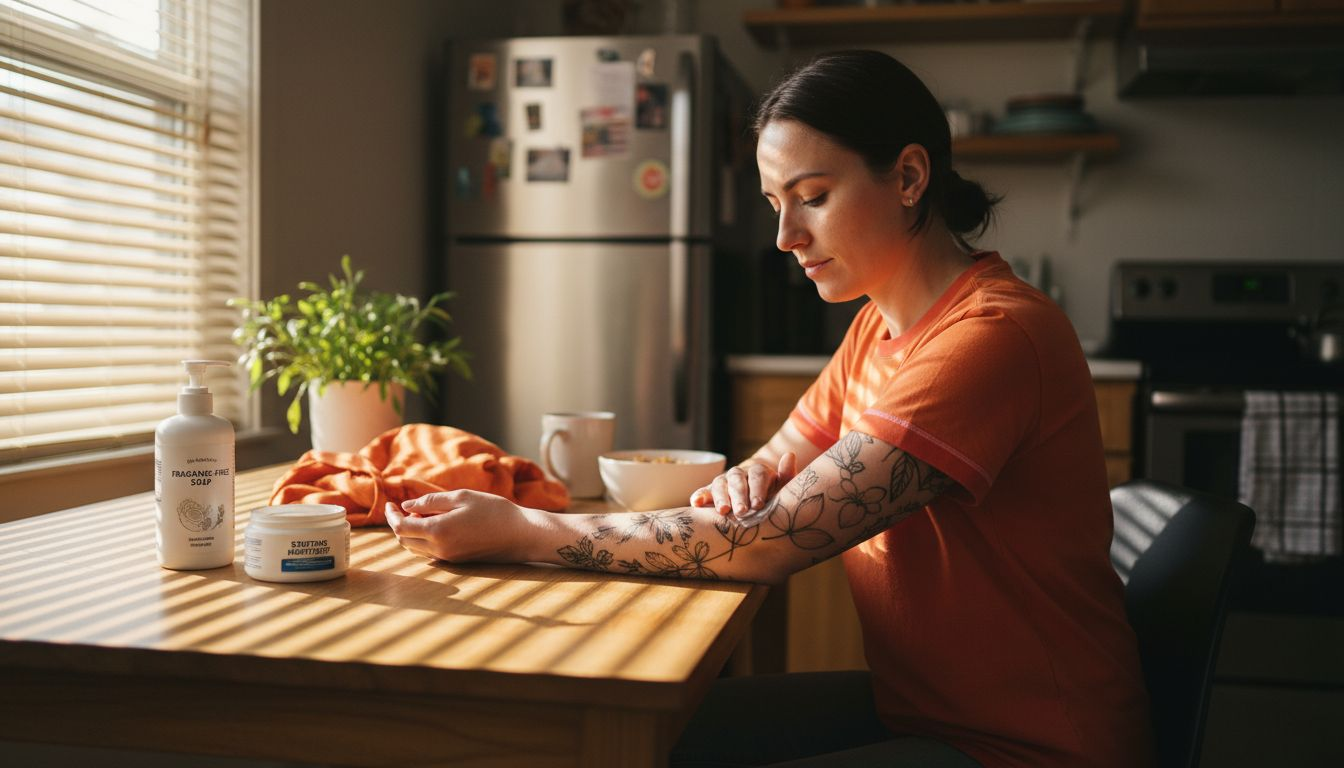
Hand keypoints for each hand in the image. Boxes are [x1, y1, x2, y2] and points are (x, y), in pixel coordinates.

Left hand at [384, 490, 523, 562]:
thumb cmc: (495, 511)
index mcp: (438, 531)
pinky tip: (435, 524)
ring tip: (419, 514)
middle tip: (402, 507)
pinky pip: (429, 552)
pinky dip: (423, 539)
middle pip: (404, 540)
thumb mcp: (462, 497)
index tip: (391, 503)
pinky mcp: (456, 561)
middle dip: (398, 524)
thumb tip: (407, 506)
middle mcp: (439, 549)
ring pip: (415, 548)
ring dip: (410, 532)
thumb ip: (431, 501)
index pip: (401, 527)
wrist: (521, 535)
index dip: (391, 515)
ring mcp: (447, 558)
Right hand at [689, 452, 795, 520]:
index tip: (758, 504)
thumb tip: (789, 455)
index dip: (757, 489)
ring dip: (721, 497)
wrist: (759, 505)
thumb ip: (787, 475)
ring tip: (723, 511)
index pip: (758, 475)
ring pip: (719, 484)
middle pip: (737, 479)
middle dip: (739, 495)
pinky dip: (699, 496)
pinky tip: (696, 503)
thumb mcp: (783, 489)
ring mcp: (724, 482)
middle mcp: (739, 474)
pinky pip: (703, 492)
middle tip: (742, 511)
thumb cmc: (773, 498)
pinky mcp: (710, 492)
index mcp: (758, 472)